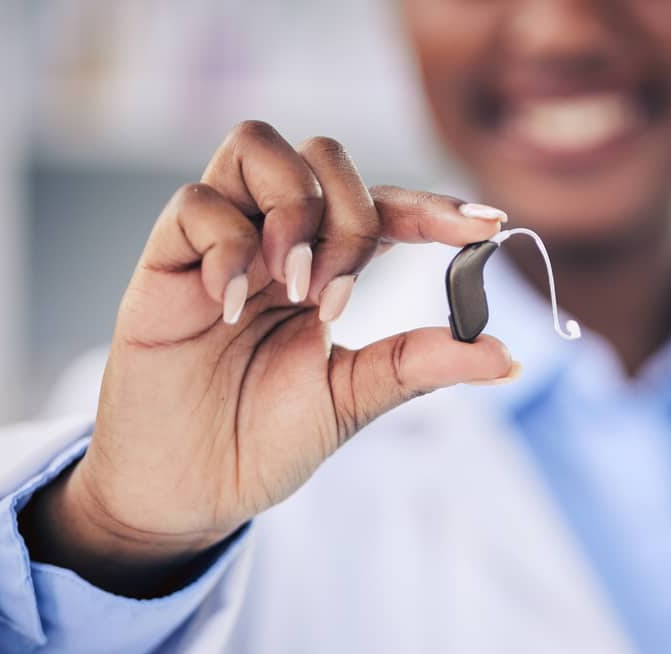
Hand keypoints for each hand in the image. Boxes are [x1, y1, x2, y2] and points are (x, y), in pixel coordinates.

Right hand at [24, 121, 514, 595]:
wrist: (189, 490)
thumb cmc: (264, 439)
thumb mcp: (353, 399)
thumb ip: (419, 364)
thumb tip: (505, 355)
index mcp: (329, 267)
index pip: (386, 207)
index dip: (435, 208)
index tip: (488, 227)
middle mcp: (278, 241)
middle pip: (325, 156)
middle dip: (351, 216)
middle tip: (338, 300)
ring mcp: (222, 243)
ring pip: (257, 146)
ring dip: (293, 210)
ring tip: (293, 289)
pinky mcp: (165, 259)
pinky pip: (196, 205)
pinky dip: (228, 247)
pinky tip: (230, 309)